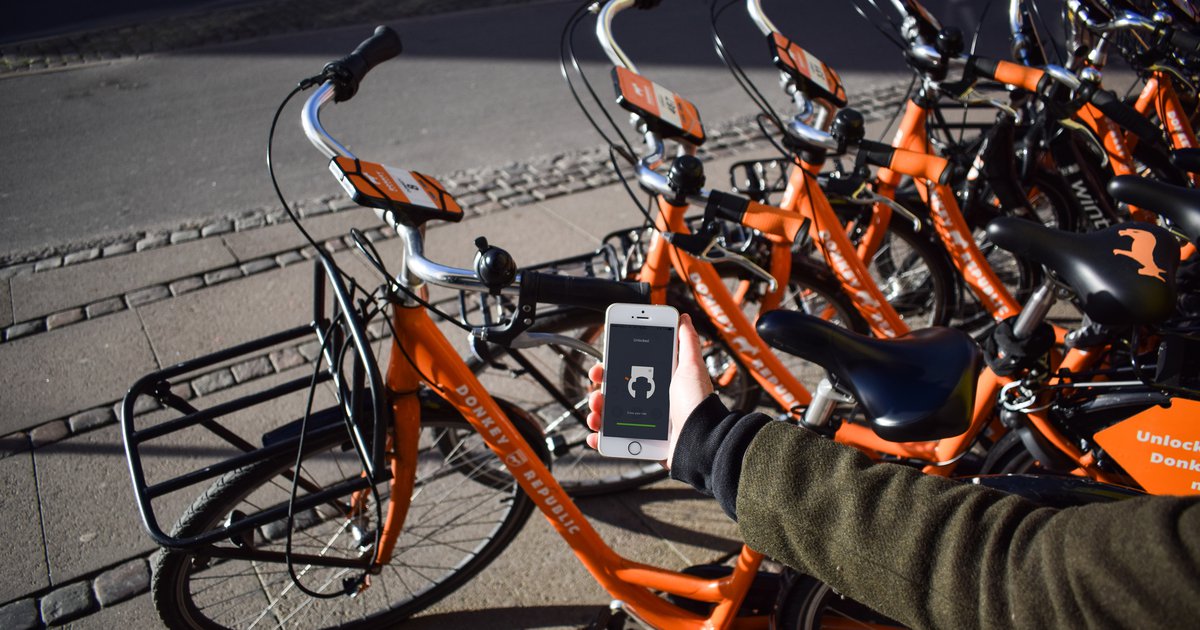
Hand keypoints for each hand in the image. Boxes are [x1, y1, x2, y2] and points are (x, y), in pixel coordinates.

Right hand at [584, 313, 713, 468]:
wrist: (701, 439)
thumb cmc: (698, 403)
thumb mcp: (692, 366)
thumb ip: (686, 342)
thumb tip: (683, 319)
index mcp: (661, 383)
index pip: (631, 370)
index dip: (613, 365)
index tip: (602, 364)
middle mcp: (652, 402)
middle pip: (617, 391)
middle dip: (601, 387)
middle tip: (598, 388)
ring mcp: (645, 422)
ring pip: (611, 414)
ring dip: (597, 410)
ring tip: (597, 411)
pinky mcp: (641, 441)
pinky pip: (615, 439)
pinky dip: (600, 436)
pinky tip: (596, 433)